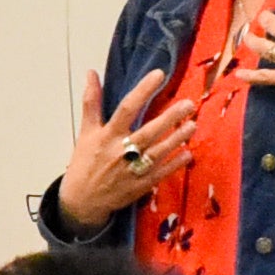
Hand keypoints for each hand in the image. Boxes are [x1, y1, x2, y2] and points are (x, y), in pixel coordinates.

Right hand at [52, 62, 197, 230]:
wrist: (82, 201)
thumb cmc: (85, 162)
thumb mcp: (86, 131)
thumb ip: (91, 102)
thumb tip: (91, 73)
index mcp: (107, 136)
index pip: (126, 109)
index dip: (142, 91)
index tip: (159, 74)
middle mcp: (121, 152)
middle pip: (148, 132)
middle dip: (169, 118)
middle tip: (188, 104)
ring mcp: (132, 170)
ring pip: (158, 153)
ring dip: (176, 139)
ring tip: (192, 125)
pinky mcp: (141, 185)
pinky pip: (161, 173)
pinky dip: (175, 164)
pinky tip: (188, 153)